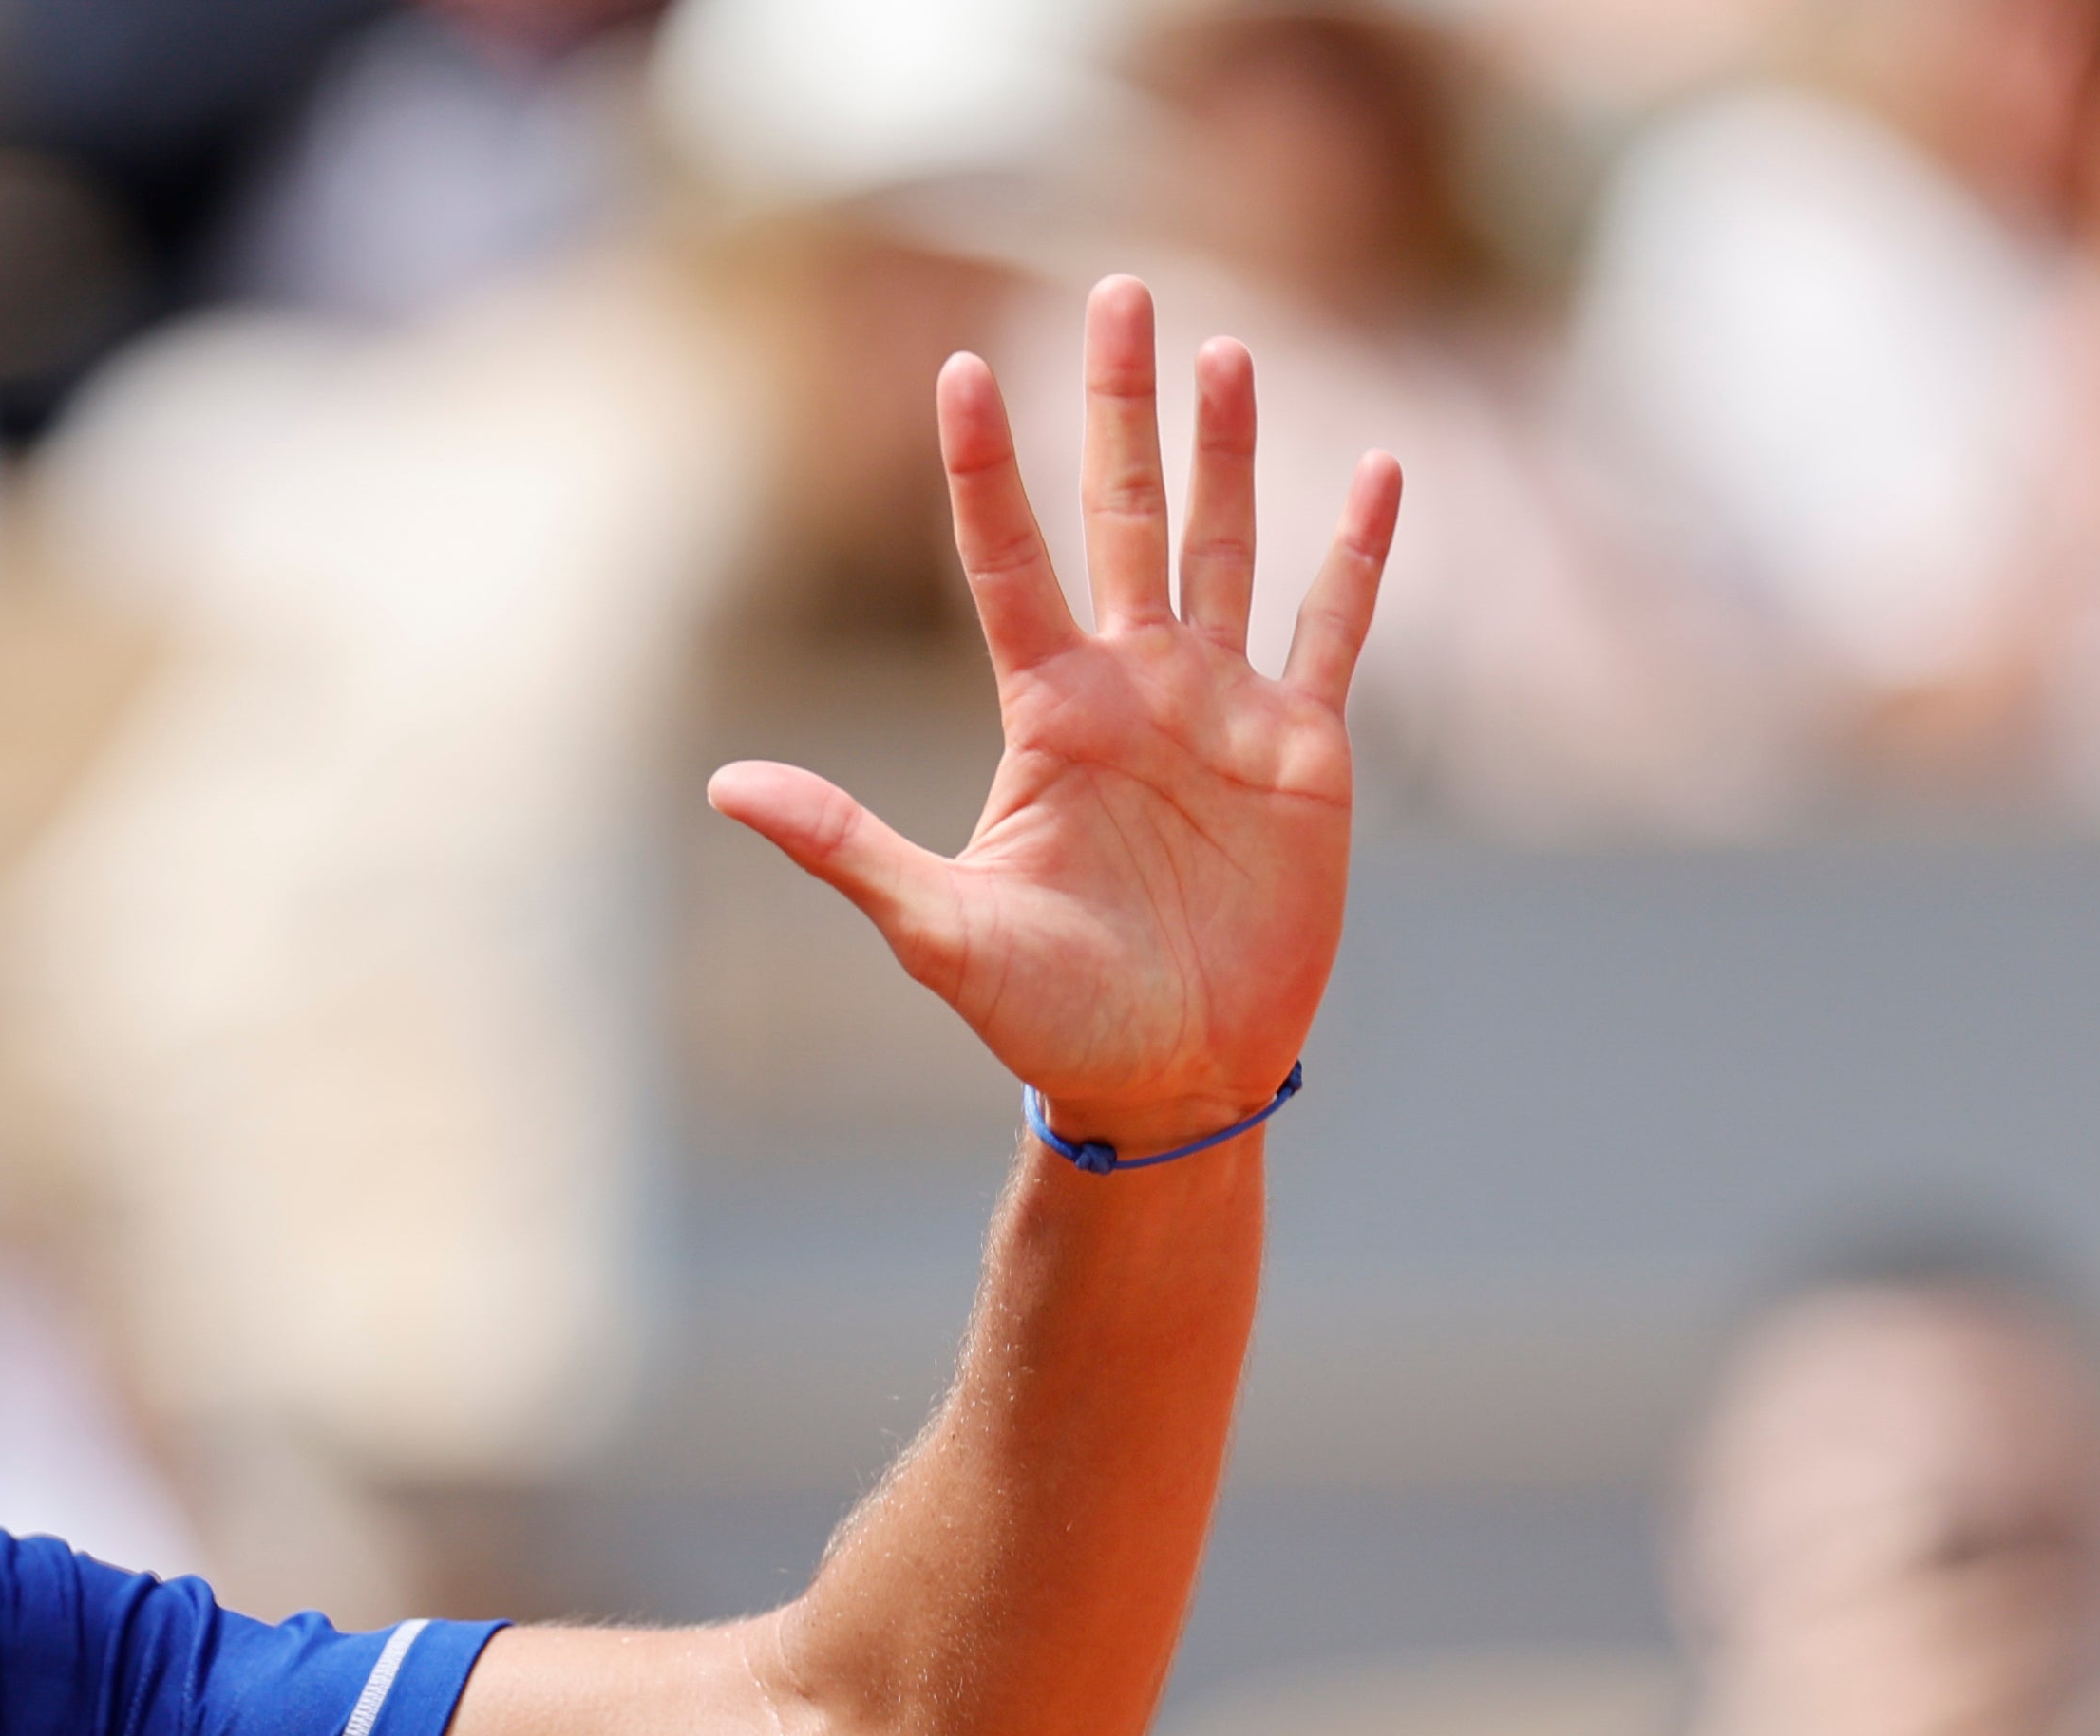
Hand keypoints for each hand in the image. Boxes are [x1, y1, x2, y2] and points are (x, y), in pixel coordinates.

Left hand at [705, 279, 1395, 1144]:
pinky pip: (1334, 632)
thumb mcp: (937, 932)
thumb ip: (843, 847)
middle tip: (1120, 288)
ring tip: (1225, 347)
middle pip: (1122, 513)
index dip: (983, 467)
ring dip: (1228, 450)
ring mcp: (1220, 710)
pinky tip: (1376, 472)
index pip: (1004, 560)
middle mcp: (1132, 688)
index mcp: (1046, 714)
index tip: (957, 368)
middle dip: (1121, 405)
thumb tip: (724, 786)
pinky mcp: (1304, 752)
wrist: (1168, 1083)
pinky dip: (1356, 555)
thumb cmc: (1049, 1021)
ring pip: (1226, 545)